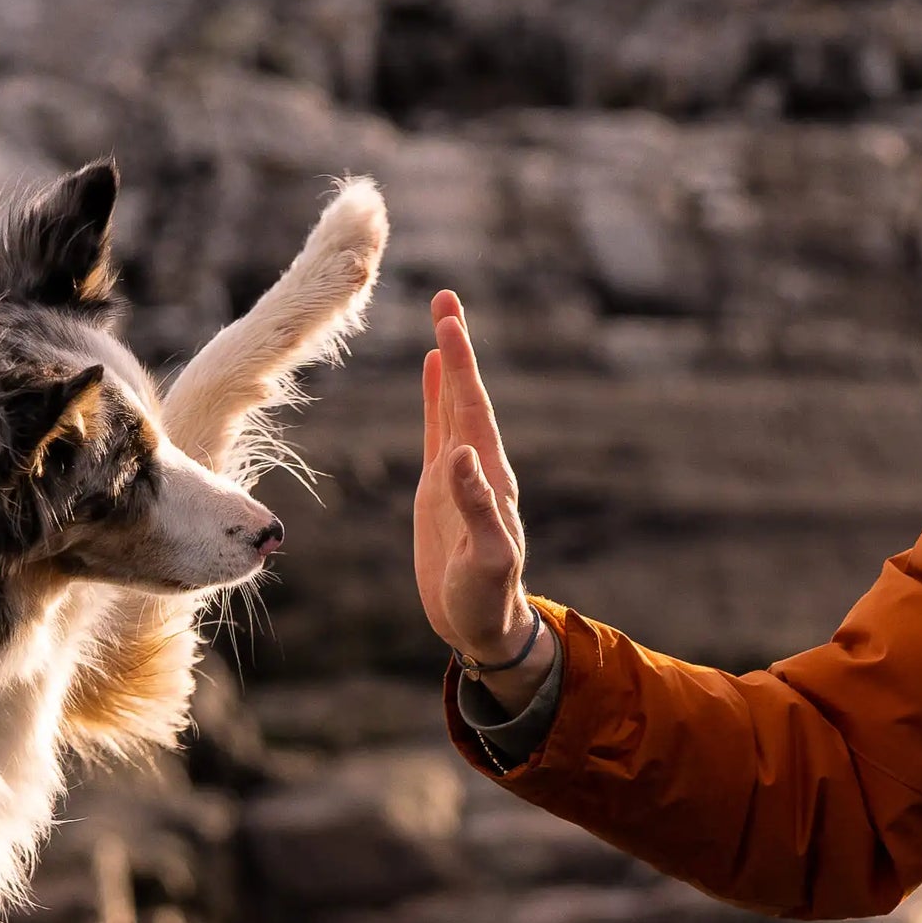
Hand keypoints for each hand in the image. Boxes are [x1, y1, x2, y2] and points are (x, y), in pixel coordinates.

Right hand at [417, 290, 547, 705]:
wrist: (482, 625)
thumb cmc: (488, 598)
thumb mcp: (485, 558)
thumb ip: (477, 508)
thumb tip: (463, 456)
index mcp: (491, 477)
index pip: (473, 408)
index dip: (461, 365)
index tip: (448, 323)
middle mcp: (478, 466)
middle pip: (464, 394)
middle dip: (456, 346)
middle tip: (444, 297)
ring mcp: (459, 473)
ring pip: (451, 405)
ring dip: (446, 363)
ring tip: (441, 320)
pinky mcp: (440, 488)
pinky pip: (437, 430)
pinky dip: (434, 398)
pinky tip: (431, 372)